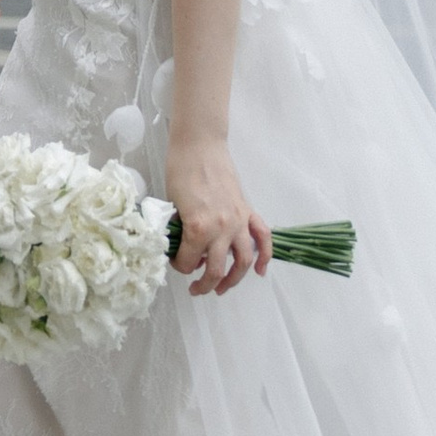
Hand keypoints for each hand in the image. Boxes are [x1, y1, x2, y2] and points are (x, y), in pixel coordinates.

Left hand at [165, 139, 269, 295]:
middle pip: (216, 269)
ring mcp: (238, 220)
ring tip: (222, 287)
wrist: (200, 145)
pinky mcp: (247, 211)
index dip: (178, 266)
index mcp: (198, 228)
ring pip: (242, 261)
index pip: (187, 262)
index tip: (175, 261)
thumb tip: (183, 248)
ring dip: (234, 279)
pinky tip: (259, 270)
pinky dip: (264, 256)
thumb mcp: (171, 205)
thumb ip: (179, 231)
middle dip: (204, 284)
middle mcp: (222, 228)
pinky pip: (262, 237)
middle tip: (196, 290)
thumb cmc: (180, 170)